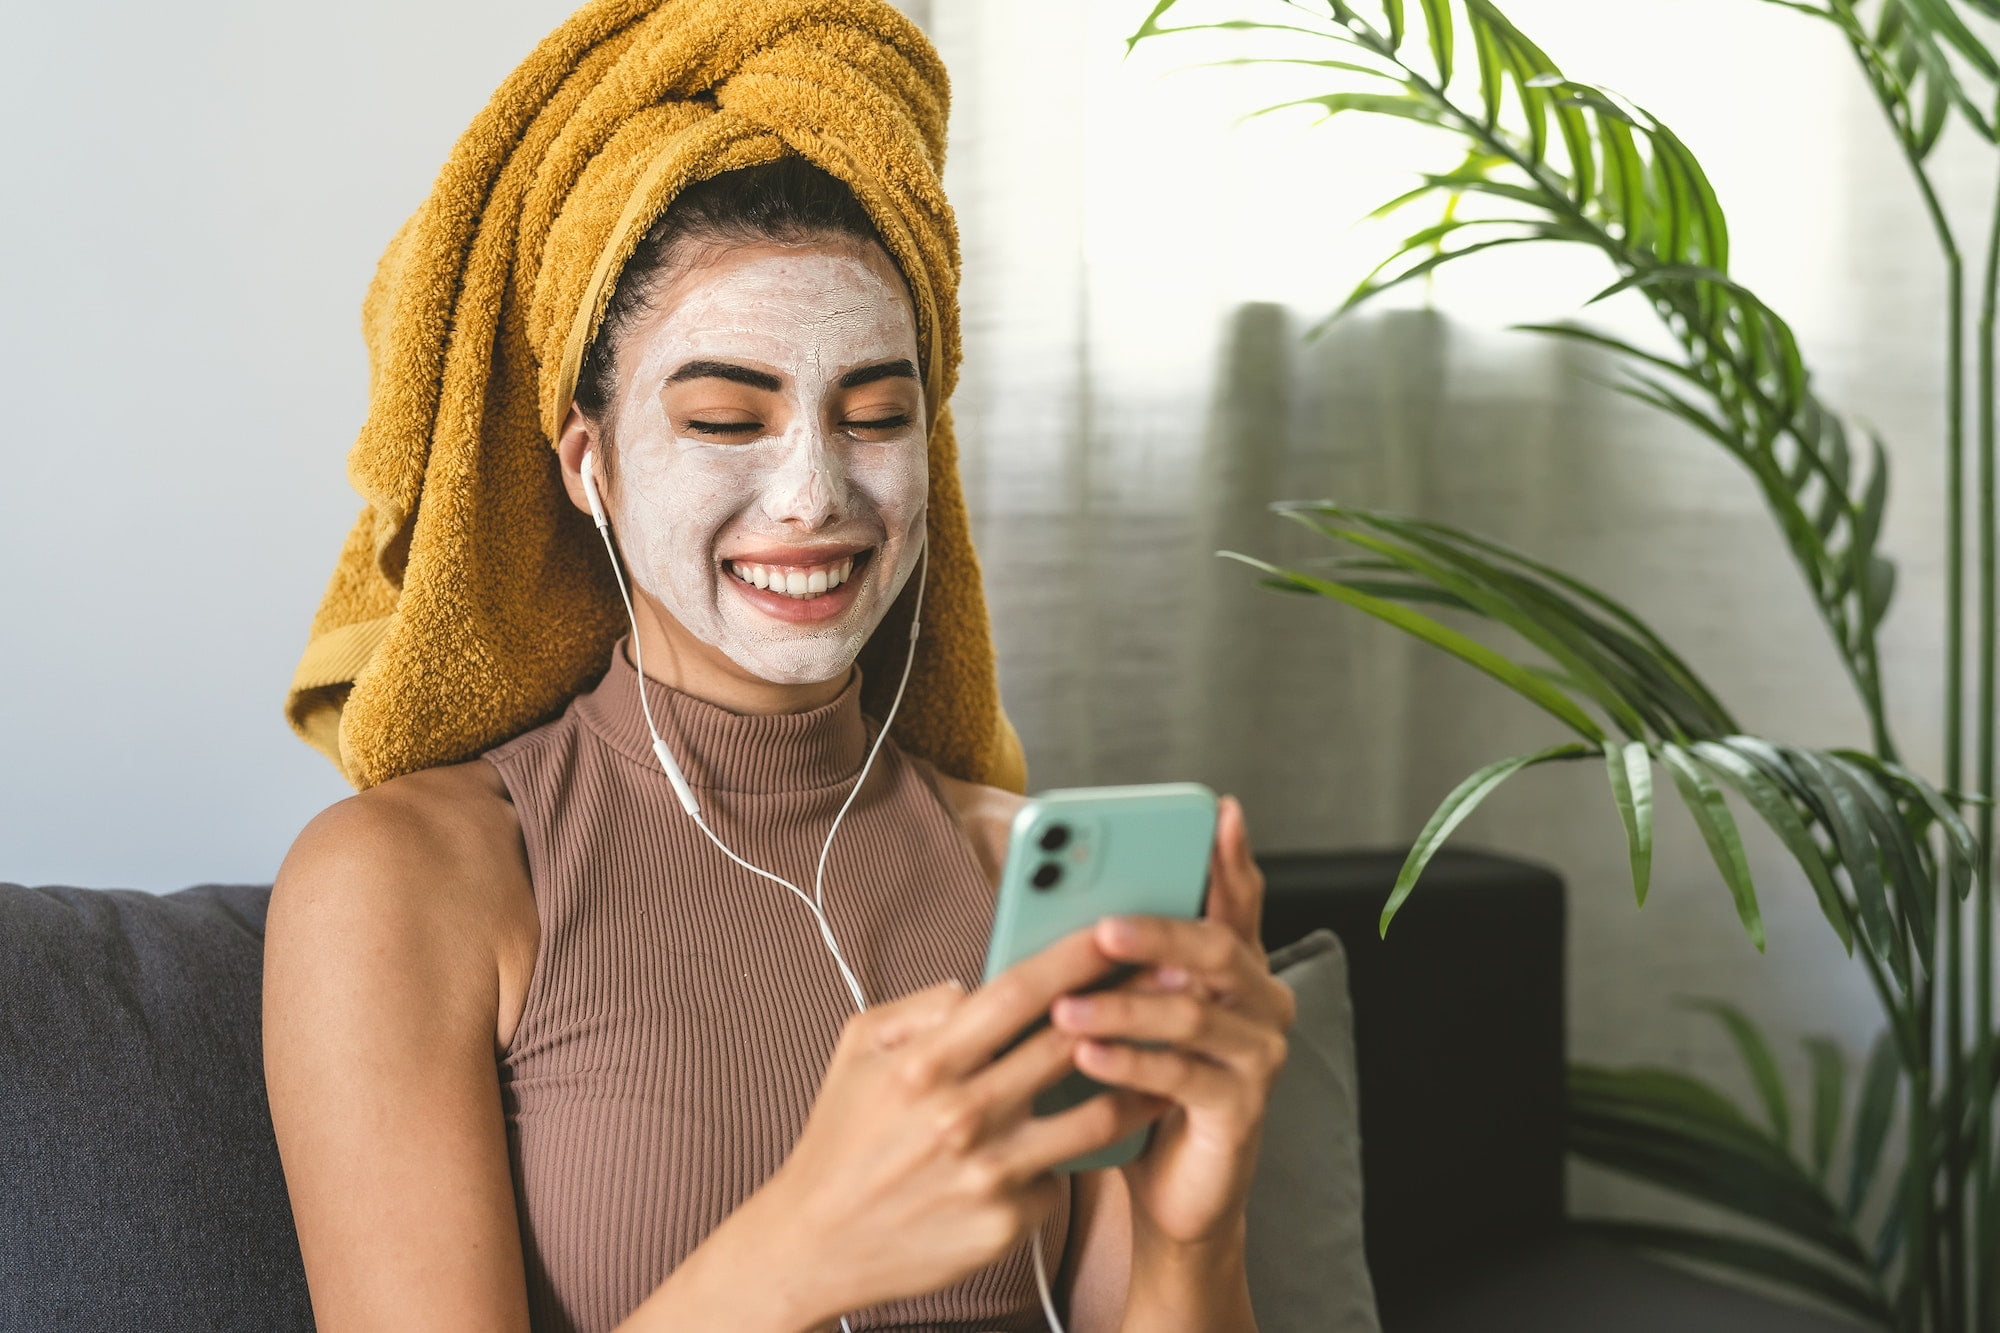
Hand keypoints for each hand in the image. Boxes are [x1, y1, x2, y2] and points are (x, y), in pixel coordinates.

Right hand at [750, 928, 1167, 1322]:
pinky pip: (1060, 1175)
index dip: (1073, 958)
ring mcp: (990, 1174)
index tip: (1116, 930)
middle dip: (1128, 1005)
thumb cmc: (841, 1137)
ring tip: (1170, 1059)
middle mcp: (963, 1115)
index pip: (1017, 994)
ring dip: (1138, 1082)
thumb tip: (975, 985)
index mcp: (927, 1062)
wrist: (817, 1244)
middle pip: (1069, 1046)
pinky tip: (1087, 1141)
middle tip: (1175, 980)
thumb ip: (921, 1006)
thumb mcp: (858, 1048)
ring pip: (1093, 1117)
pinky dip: (1072, 1155)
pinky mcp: (1007, 1223)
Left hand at [1049, 795, 1293, 1246]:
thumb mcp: (1126, 1008)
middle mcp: (1262, 1002)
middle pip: (1217, 949)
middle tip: (1103, 927)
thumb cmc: (1139, 1083)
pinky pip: (1182, 1077)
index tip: (1218, 811)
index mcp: (1235, 966)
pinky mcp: (1242, 1109)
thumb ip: (1111, 956)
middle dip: (1158, 932)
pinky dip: (1130, 1063)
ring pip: (1191, 1014)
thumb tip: (1053, 894)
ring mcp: (1260, 1055)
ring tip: (1067, 1008)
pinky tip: (1088, 1055)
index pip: (1239, 897)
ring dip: (1123, 1008)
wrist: (1167, 1184)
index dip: (1231, 855)